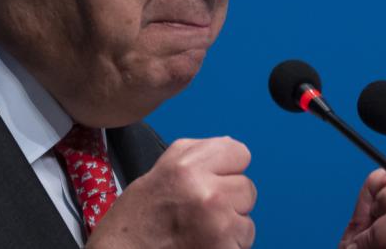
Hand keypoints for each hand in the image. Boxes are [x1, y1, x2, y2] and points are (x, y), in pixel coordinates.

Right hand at [87, 136, 256, 248]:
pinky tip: (203, 244)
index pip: (240, 153)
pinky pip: (243, 243)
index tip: (212, 181)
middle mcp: (204, 191)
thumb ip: (198, 154)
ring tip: (200, 230)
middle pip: (247, 188)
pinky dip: (228, 247)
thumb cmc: (137, 219)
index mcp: (187, 165)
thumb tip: (231, 147)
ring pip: (247, 219)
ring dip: (230, 227)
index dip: (227, 169)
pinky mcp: (224, 248)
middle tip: (200, 212)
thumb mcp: (162, 169)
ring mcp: (218, 222)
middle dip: (229, 201)